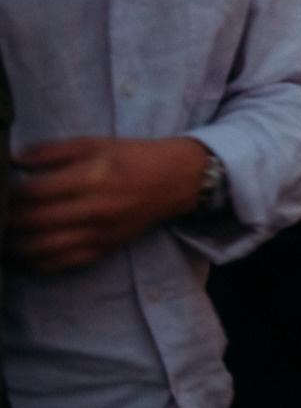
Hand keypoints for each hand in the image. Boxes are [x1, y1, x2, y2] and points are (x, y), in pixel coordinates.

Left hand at [5, 136, 208, 272]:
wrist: (176, 180)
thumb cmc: (133, 157)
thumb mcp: (94, 143)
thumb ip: (52, 151)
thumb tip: (15, 160)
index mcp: (90, 178)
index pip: (34, 192)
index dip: (10, 193)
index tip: (1, 190)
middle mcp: (94, 209)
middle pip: (35, 222)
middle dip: (8, 220)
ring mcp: (100, 232)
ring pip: (45, 249)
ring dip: (15, 248)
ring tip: (2, 241)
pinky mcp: (105, 248)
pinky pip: (64, 263)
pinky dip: (37, 264)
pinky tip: (21, 258)